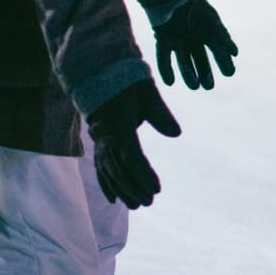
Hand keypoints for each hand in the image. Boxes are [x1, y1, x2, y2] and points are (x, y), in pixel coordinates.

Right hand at [85, 79, 180, 208]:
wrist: (99, 69)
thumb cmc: (127, 79)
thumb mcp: (146, 91)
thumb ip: (160, 112)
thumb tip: (176, 133)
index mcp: (119, 123)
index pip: (131, 155)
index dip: (143, 174)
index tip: (157, 189)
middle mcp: (106, 134)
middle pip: (118, 168)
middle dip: (133, 187)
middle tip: (149, 202)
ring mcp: (100, 138)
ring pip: (108, 170)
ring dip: (122, 189)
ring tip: (137, 205)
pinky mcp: (99, 140)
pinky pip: (99, 165)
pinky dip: (106, 182)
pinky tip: (114, 199)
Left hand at [153, 0, 237, 89]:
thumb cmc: (194, 6)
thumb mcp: (211, 22)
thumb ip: (223, 38)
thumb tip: (235, 54)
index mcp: (206, 31)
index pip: (217, 50)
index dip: (223, 62)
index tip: (229, 73)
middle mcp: (192, 38)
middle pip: (199, 59)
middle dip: (204, 73)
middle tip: (209, 86)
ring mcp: (177, 39)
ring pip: (183, 61)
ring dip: (188, 74)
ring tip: (195, 86)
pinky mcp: (162, 39)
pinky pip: (164, 57)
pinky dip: (166, 69)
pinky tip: (170, 82)